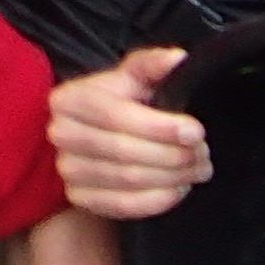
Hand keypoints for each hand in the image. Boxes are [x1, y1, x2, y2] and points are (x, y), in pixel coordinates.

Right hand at [49, 49, 210, 220]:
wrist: (97, 143)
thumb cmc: (121, 107)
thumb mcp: (134, 80)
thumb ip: (153, 66)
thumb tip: (178, 59)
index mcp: (71, 98)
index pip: (116, 115)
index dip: (161, 127)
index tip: (196, 132)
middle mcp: (61, 133)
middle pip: (124, 150)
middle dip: (173, 155)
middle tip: (203, 155)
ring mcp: (67, 168)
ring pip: (129, 179)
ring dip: (172, 177)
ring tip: (196, 169)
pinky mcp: (80, 197)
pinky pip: (125, 205)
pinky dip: (159, 199)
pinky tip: (178, 188)